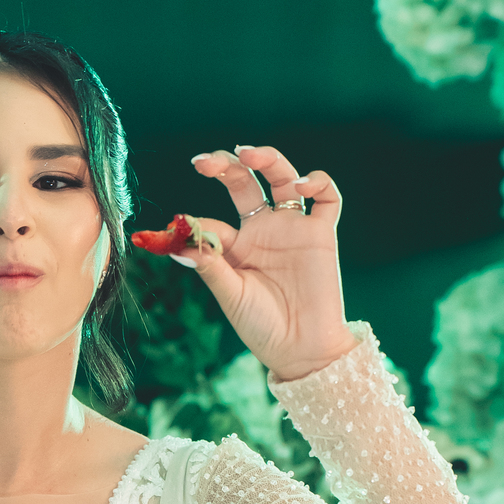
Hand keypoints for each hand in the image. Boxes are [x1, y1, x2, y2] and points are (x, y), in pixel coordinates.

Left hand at [179, 145, 356, 381]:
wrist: (302, 350)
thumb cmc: (263, 328)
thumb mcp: (230, 296)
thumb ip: (209, 267)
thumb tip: (177, 243)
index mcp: (236, 247)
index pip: (213, 220)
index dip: (196, 221)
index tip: (180, 224)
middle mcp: (264, 231)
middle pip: (245, 183)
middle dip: (226, 165)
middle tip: (205, 161)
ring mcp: (293, 229)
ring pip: (282, 179)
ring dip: (267, 159)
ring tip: (248, 153)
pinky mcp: (322, 233)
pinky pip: (327, 198)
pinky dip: (318, 181)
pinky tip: (300, 184)